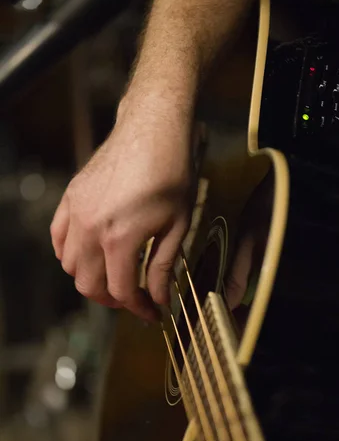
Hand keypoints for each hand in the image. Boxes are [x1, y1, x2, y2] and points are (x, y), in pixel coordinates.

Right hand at [50, 96, 192, 321]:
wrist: (153, 128)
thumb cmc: (172, 173)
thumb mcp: (178, 225)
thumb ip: (163, 266)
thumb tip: (159, 298)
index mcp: (120, 239)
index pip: (121, 290)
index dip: (138, 308)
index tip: (152, 312)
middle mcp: (91, 230)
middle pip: (89, 285)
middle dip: (113, 299)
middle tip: (134, 298)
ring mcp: (76, 213)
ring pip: (70, 266)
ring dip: (91, 278)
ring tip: (115, 276)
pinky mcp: (70, 199)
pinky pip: (58, 238)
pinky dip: (70, 254)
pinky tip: (90, 254)